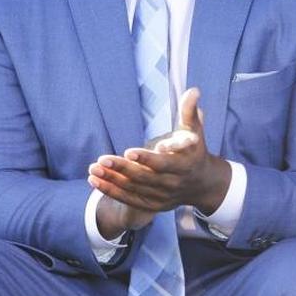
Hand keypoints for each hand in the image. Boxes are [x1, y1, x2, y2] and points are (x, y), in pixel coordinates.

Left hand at [87, 88, 231, 235]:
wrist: (202, 184)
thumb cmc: (195, 151)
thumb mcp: (196, 131)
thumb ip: (190, 112)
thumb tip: (193, 90)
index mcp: (184, 166)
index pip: (163, 164)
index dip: (146, 159)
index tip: (128, 151)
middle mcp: (173, 184)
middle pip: (144, 178)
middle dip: (122, 169)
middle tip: (102, 159)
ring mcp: (162, 197)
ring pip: (133, 189)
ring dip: (112, 180)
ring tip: (93, 168)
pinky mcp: (152, 205)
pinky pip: (128, 199)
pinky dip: (111, 191)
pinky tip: (94, 181)